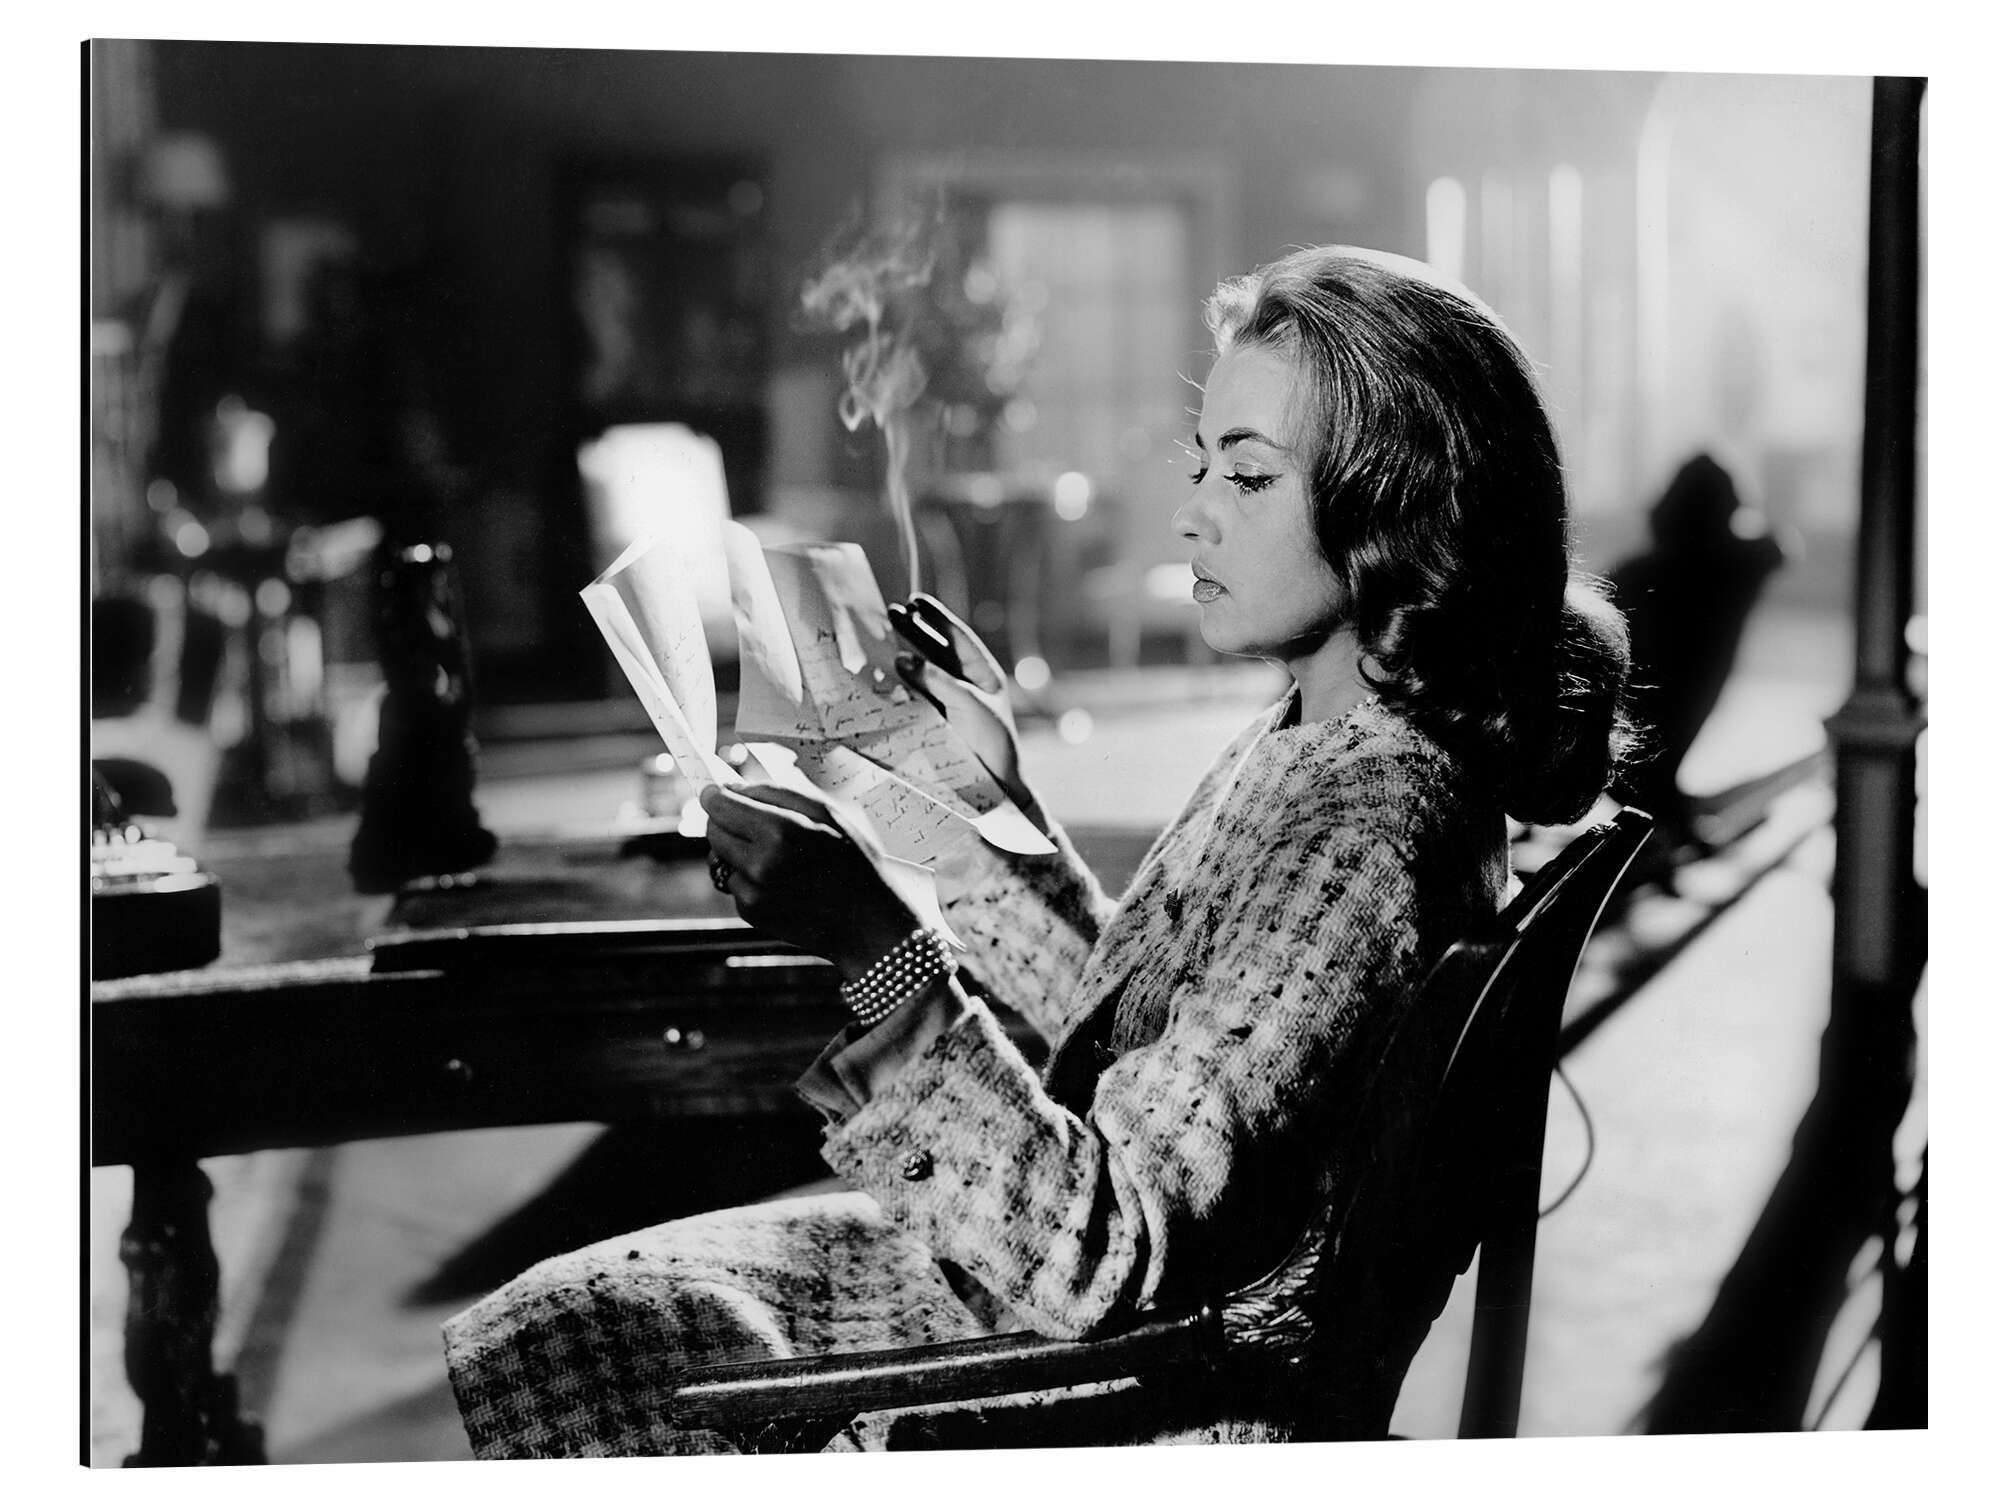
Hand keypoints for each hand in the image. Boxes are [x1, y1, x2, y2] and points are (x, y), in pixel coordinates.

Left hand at [698, 783, 914, 978]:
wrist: (867, 920)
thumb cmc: (853, 859)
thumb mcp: (828, 811)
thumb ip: (778, 792)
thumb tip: (732, 789)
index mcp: (781, 830)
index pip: (719, 805)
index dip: (714, 795)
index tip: (715, 792)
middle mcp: (760, 863)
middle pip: (713, 830)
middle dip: (727, 822)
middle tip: (754, 824)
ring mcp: (753, 892)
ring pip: (720, 858)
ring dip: (737, 851)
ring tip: (775, 856)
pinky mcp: (751, 912)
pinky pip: (734, 883)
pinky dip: (749, 878)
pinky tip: (781, 881)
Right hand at [892, 595, 1030, 810]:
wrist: (992, 784)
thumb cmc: (992, 741)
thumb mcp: (969, 705)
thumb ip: (938, 680)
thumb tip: (903, 659)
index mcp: (982, 673)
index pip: (958, 637)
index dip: (937, 618)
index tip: (916, 600)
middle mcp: (964, 682)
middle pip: (936, 649)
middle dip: (913, 631)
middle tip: (890, 612)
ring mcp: (947, 700)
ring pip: (921, 670)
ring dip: (901, 654)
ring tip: (878, 637)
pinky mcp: (933, 719)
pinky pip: (912, 695)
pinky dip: (897, 683)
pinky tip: (880, 672)